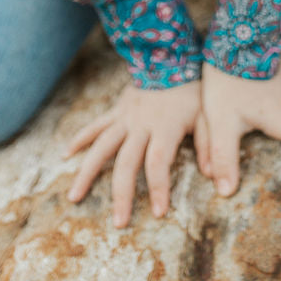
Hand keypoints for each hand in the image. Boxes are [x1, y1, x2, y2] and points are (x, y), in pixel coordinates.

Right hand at [65, 78, 205, 226]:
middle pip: (126, 162)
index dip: (159, 187)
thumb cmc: (191, 91)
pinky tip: (66, 154)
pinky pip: (95, 126)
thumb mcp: (207, 114)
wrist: (169, 57)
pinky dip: (80, 138)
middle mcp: (140, 125)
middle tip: (118, 222)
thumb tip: (213, 176)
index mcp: (165, 127)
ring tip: (74, 197)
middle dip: (121, 194)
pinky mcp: (116, 111)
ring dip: (87, 172)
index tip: (159, 212)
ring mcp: (124, 118)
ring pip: (102, 147)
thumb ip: (210, 145)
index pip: (158, 162)